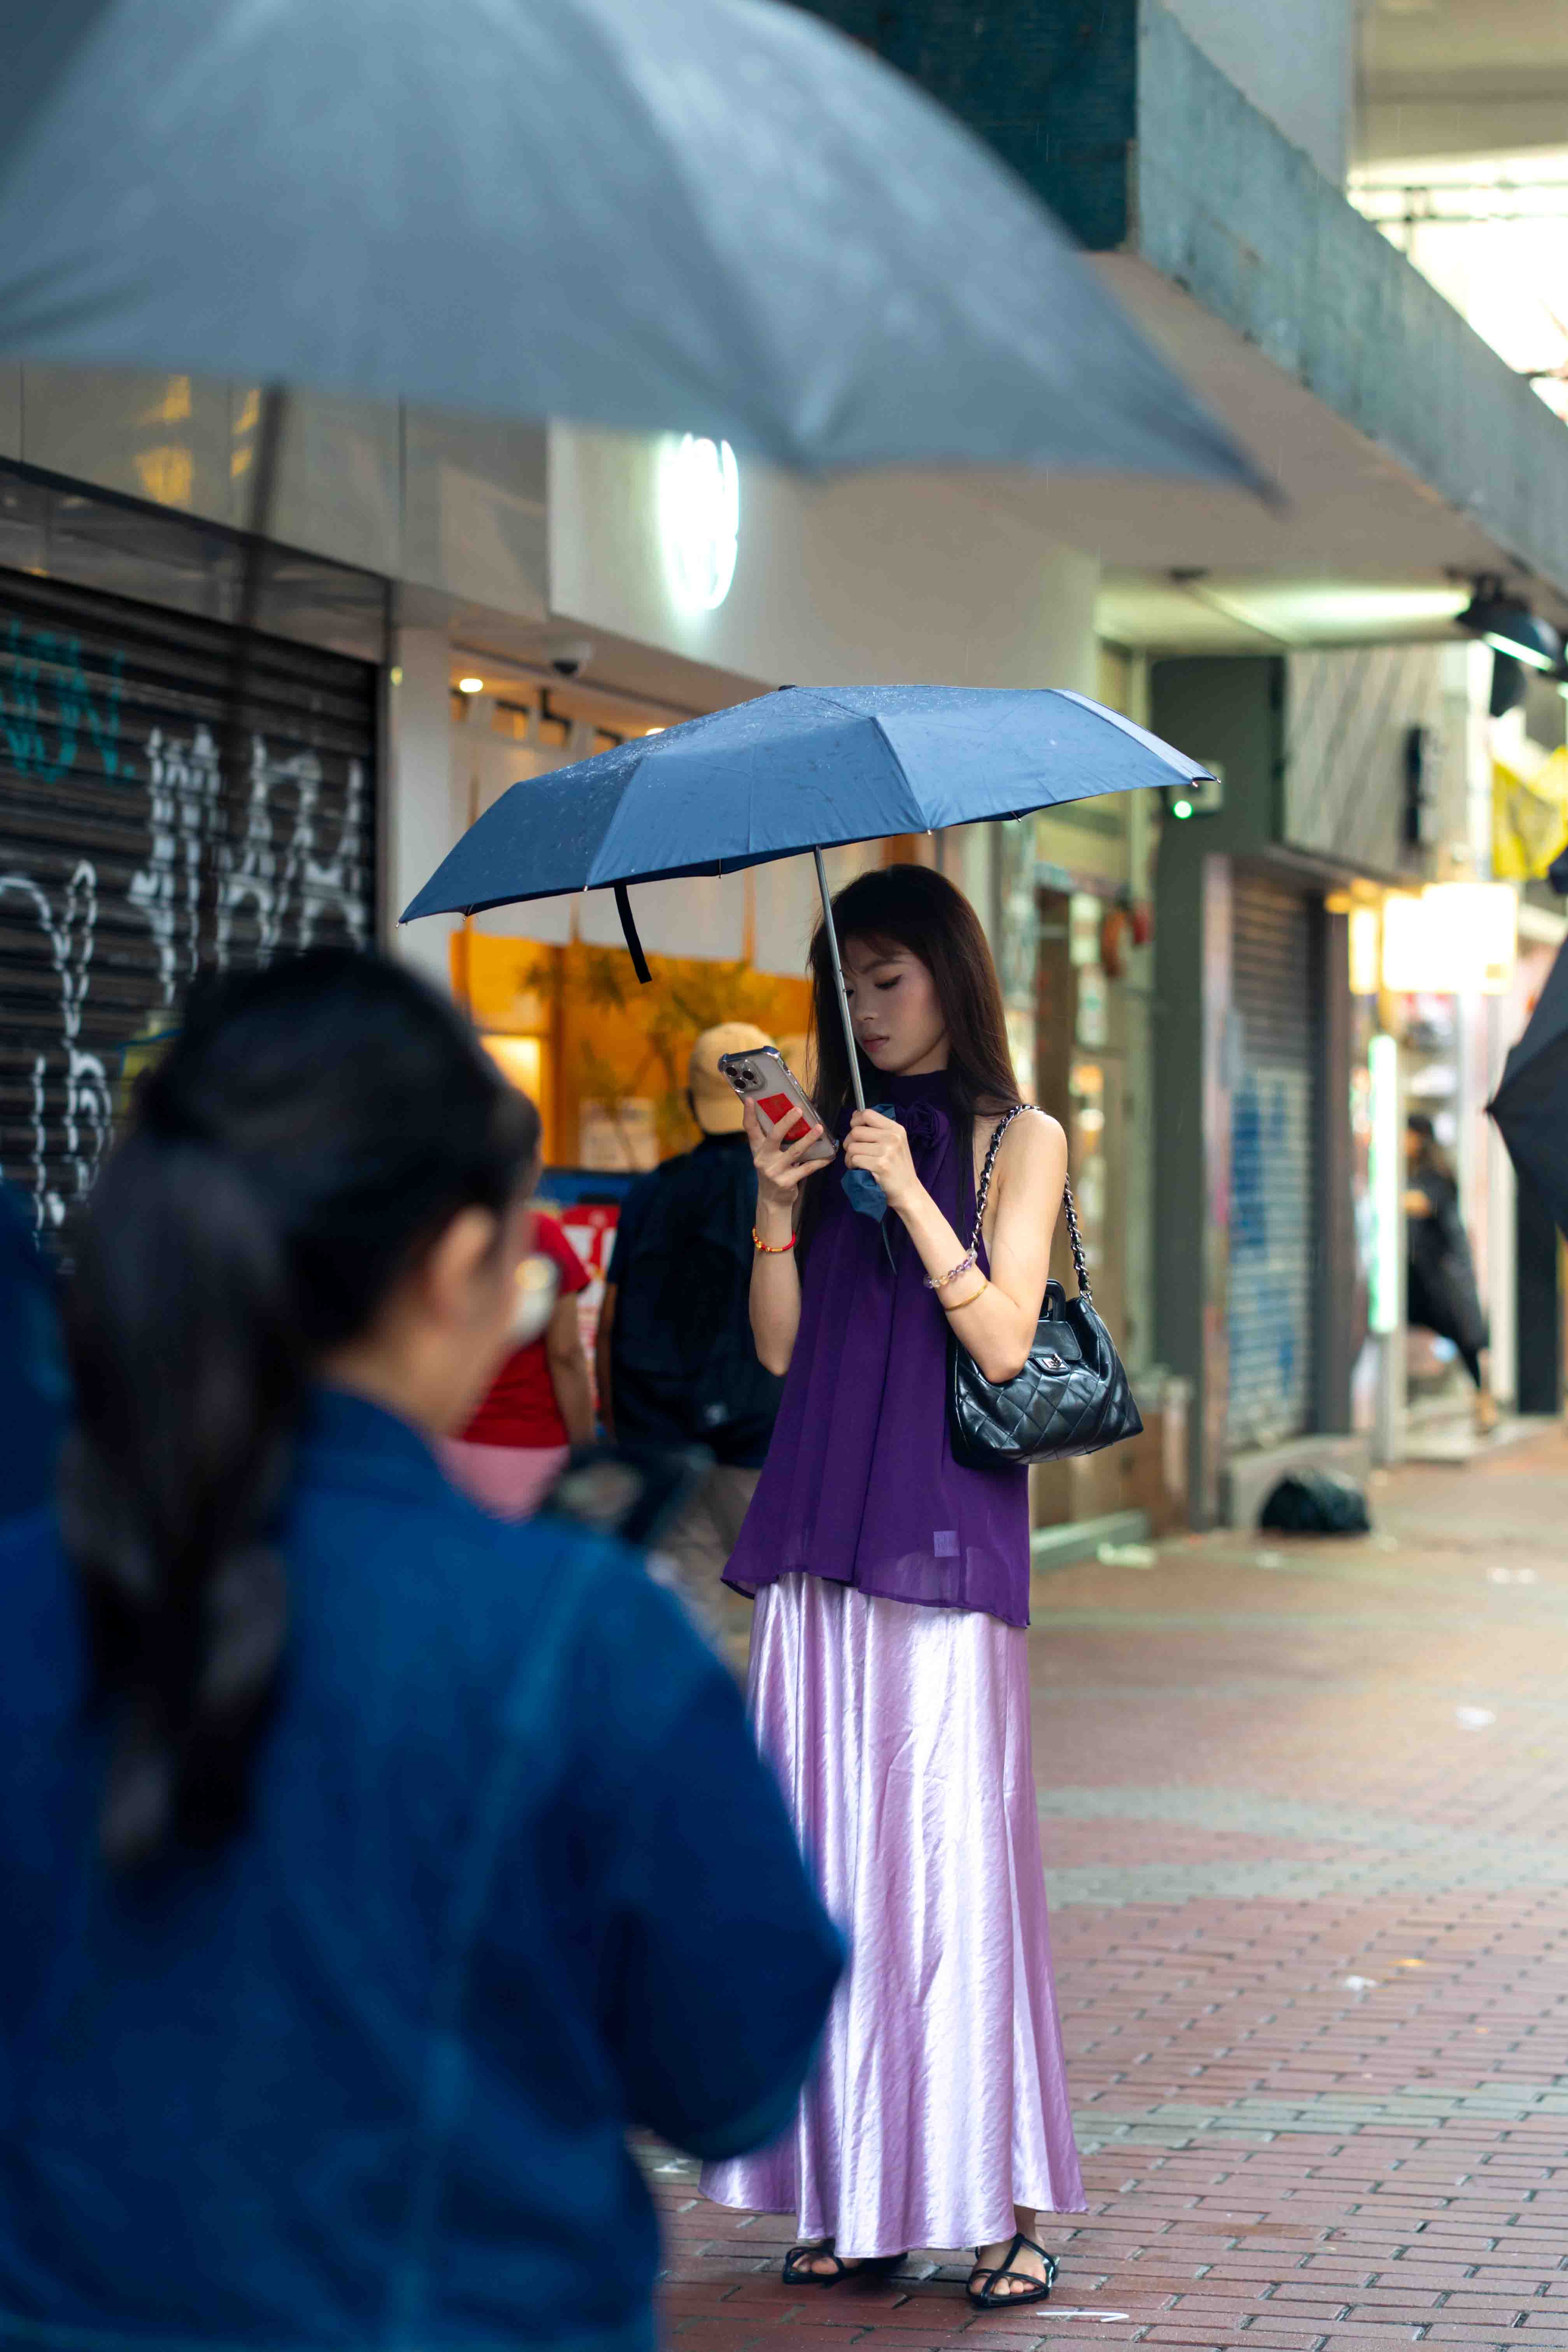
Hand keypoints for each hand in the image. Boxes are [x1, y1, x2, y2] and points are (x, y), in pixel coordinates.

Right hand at [744, 1099, 825, 1213]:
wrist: (772, 1201)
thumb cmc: (772, 1171)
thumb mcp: (766, 1156)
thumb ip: (772, 1140)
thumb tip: (790, 1116)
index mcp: (757, 1149)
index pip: (750, 1129)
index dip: (748, 1114)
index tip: (750, 1099)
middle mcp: (763, 1159)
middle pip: (774, 1136)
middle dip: (786, 1122)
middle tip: (798, 1110)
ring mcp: (775, 1171)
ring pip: (794, 1151)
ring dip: (808, 1139)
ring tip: (819, 1128)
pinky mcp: (787, 1181)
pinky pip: (807, 1168)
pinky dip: (819, 1162)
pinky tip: (829, 1157)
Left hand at [843, 1109, 922, 1214]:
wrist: (908, 1191)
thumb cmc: (898, 1167)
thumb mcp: (894, 1143)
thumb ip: (877, 1129)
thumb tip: (855, 1114)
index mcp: (896, 1129)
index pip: (867, 1114)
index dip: (856, 1121)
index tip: (856, 1132)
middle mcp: (892, 1137)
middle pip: (856, 1131)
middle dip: (850, 1142)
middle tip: (855, 1152)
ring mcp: (887, 1151)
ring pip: (852, 1146)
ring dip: (849, 1156)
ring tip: (857, 1163)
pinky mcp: (880, 1165)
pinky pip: (854, 1159)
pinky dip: (852, 1165)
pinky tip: (859, 1169)